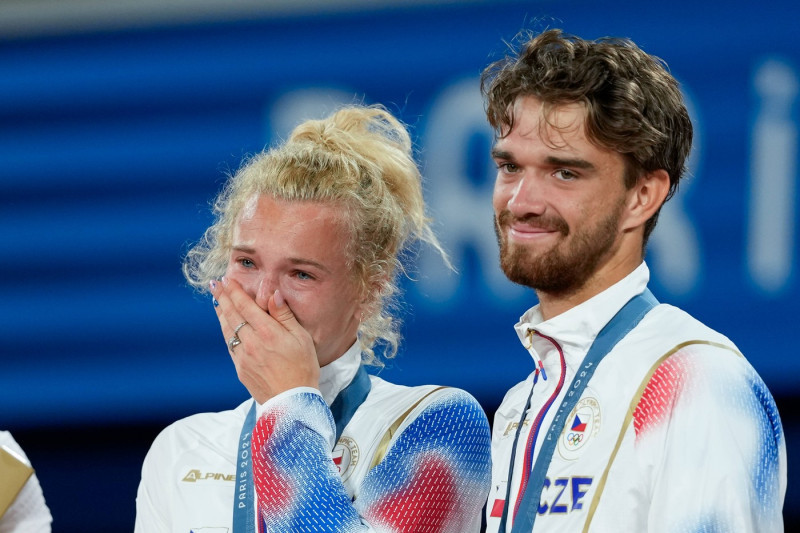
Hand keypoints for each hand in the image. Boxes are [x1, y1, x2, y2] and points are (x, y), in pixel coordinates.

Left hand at [209, 277, 319, 402]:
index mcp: (268, 332)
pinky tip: (225, 325)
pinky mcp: (240, 369)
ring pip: (227, 329)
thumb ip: (284, 315)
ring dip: (221, 312)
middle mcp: (251, 342)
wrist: (292, 401)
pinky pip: (229, 344)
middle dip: (223, 297)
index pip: (245, 306)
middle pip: (232, 314)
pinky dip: (225, 330)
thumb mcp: (301, 338)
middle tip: (215, 284)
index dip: (235, 291)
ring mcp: (243, 356)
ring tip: (216, 300)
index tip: (227, 280)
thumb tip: (273, 294)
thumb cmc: (302, 368)